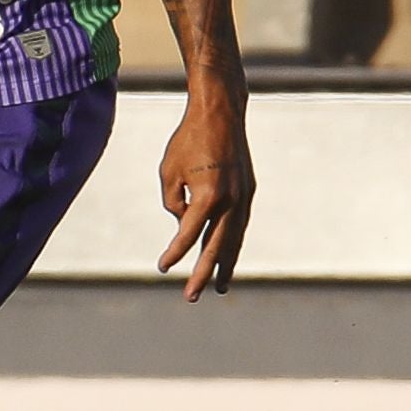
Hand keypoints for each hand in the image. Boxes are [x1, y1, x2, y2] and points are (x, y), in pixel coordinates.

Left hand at [156, 95, 253, 300]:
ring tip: (220, 286)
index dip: (174, 253)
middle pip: (216, 247)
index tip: (162, 268)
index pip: (188, 234)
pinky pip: (240, 224)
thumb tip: (185, 224)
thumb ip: (174, 203)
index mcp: (208, 196)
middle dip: (203, 273)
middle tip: (192, 297)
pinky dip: (233, 242)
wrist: (220, 113)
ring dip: (226, 264)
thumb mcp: (168, 172)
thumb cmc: (187, 140)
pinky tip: (227, 255)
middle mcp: (231, 200)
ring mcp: (244, 196)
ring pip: (234, 239)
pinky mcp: (248, 191)